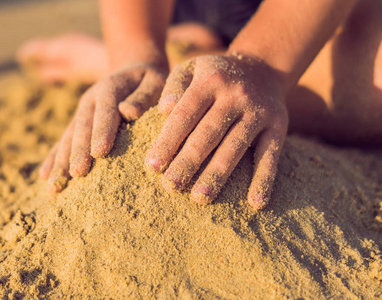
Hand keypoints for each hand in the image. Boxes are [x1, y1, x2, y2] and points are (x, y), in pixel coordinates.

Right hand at [40, 63, 166, 191]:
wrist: (132, 71)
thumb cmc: (150, 81)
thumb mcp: (154, 81)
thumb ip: (143, 96)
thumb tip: (128, 111)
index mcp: (110, 88)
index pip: (105, 111)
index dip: (101, 131)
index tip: (99, 153)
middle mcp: (90, 99)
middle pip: (82, 127)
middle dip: (79, 151)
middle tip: (77, 173)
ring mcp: (81, 112)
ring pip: (69, 137)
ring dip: (61, 160)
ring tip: (56, 183)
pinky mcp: (78, 123)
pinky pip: (63, 141)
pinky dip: (54, 158)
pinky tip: (46, 177)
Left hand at [145, 54, 287, 208]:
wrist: (263, 67)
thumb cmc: (215, 75)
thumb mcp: (191, 68)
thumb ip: (174, 86)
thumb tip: (164, 110)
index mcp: (209, 81)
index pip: (185, 114)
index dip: (168, 141)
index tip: (153, 166)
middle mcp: (235, 95)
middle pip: (208, 133)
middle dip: (188, 162)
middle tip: (170, 186)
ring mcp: (259, 112)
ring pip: (236, 147)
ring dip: (218, 174)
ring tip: (200, 198)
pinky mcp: (279, 126)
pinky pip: (271, 156)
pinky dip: (264, 180)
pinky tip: (256, 203)